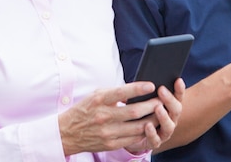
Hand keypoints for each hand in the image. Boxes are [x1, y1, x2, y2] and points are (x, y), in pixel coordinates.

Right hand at [58, 79, 183, 155]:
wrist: (67, 132)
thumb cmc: (85, 109)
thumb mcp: (96, 95)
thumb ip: (115, 92)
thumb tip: (137, 89)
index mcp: (100, 100)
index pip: (122, 92)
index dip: (138, 88)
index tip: (152, 85)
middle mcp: (104, 116)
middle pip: (134, 111)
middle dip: (152, 105)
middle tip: (163, 100)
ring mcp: (108, 132)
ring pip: (137, 127)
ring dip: (152, 120)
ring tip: (161, 113)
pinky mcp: (110, 144)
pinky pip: (133, 138)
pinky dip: (144, 131)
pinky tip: (150, 125)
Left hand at [125, 78, 184, 153]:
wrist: (131, 134)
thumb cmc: (139, 112)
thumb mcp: (143, 100)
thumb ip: (147, 92)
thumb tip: (145, 80)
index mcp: (170, 107)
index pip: (178, 97)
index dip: (179, 89)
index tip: (178, 80)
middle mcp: (171, 119)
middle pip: (176, 110)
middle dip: (169, 99)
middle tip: (162, 90)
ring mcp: (164, 132)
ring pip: (169, 125)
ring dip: (164, 116)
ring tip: (158, 108)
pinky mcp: (155, 142)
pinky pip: (156, 140)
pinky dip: (152, 133)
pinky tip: (147, 125)